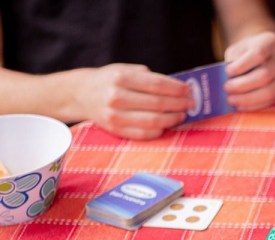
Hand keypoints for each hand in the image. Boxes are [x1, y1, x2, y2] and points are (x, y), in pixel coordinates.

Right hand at [74, 64, 193, 138]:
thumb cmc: (111, 81)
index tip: (189, 90)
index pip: (157, 85)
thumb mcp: (125, 70)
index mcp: (121, 78)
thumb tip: (178, 88)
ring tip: (182, 115)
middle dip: (178, 105)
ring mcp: (116, 116)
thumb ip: (149, 78)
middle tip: (191, 104)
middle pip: (157, 104)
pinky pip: (144, 134)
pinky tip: (167, 125)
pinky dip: (159, 130)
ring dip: (172, 119)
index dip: (176, 89)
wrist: (83, 94)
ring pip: (153, 121)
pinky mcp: (117, 130)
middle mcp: (117, 97)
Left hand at [223, 31, 274, 110]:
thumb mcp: (238, 51)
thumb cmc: (246, 55)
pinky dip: (254, 106)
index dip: (242, 66)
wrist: (264, 57)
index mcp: (271, 42)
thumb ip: (233, 62)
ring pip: (270, 92)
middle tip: (227, 89)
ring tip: (231, 100)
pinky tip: (241, 106)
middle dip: (243, 85)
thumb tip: (226, 80)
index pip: (258, 54)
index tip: (227, 72)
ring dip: (248, 99)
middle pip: (265, 75)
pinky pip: (271, 102)